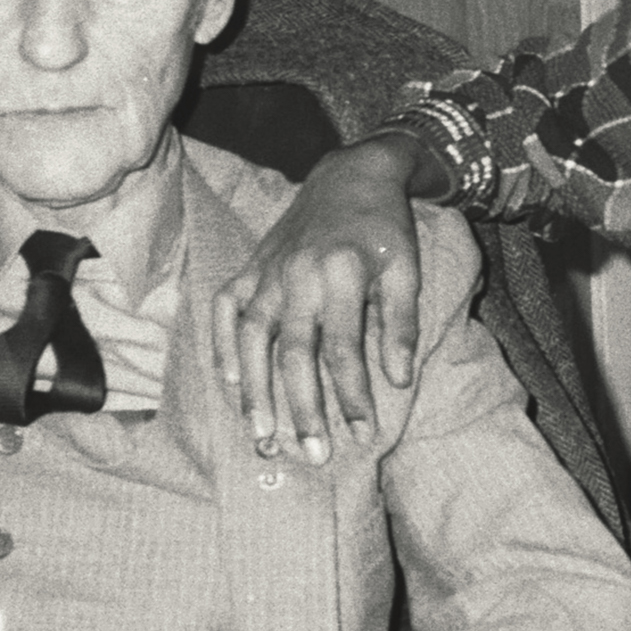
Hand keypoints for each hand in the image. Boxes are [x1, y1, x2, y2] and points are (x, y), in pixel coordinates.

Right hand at [212, 135, 426, 464]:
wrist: (351, 175)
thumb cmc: (384, 229)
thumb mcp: (407, 270)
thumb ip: (401, 324)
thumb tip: (397, 380)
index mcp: (343, 275)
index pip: (343, 350)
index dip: (351, 396)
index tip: (362, 435)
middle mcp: (298, 275)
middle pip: (294, 354)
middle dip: (302, 409)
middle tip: (313, 455)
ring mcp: (267, 271)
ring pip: (251, 339)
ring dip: (254, 392)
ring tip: (262, 437)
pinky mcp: (250, 266)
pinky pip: (226, 310)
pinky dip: (223, 346)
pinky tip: (230, 385)